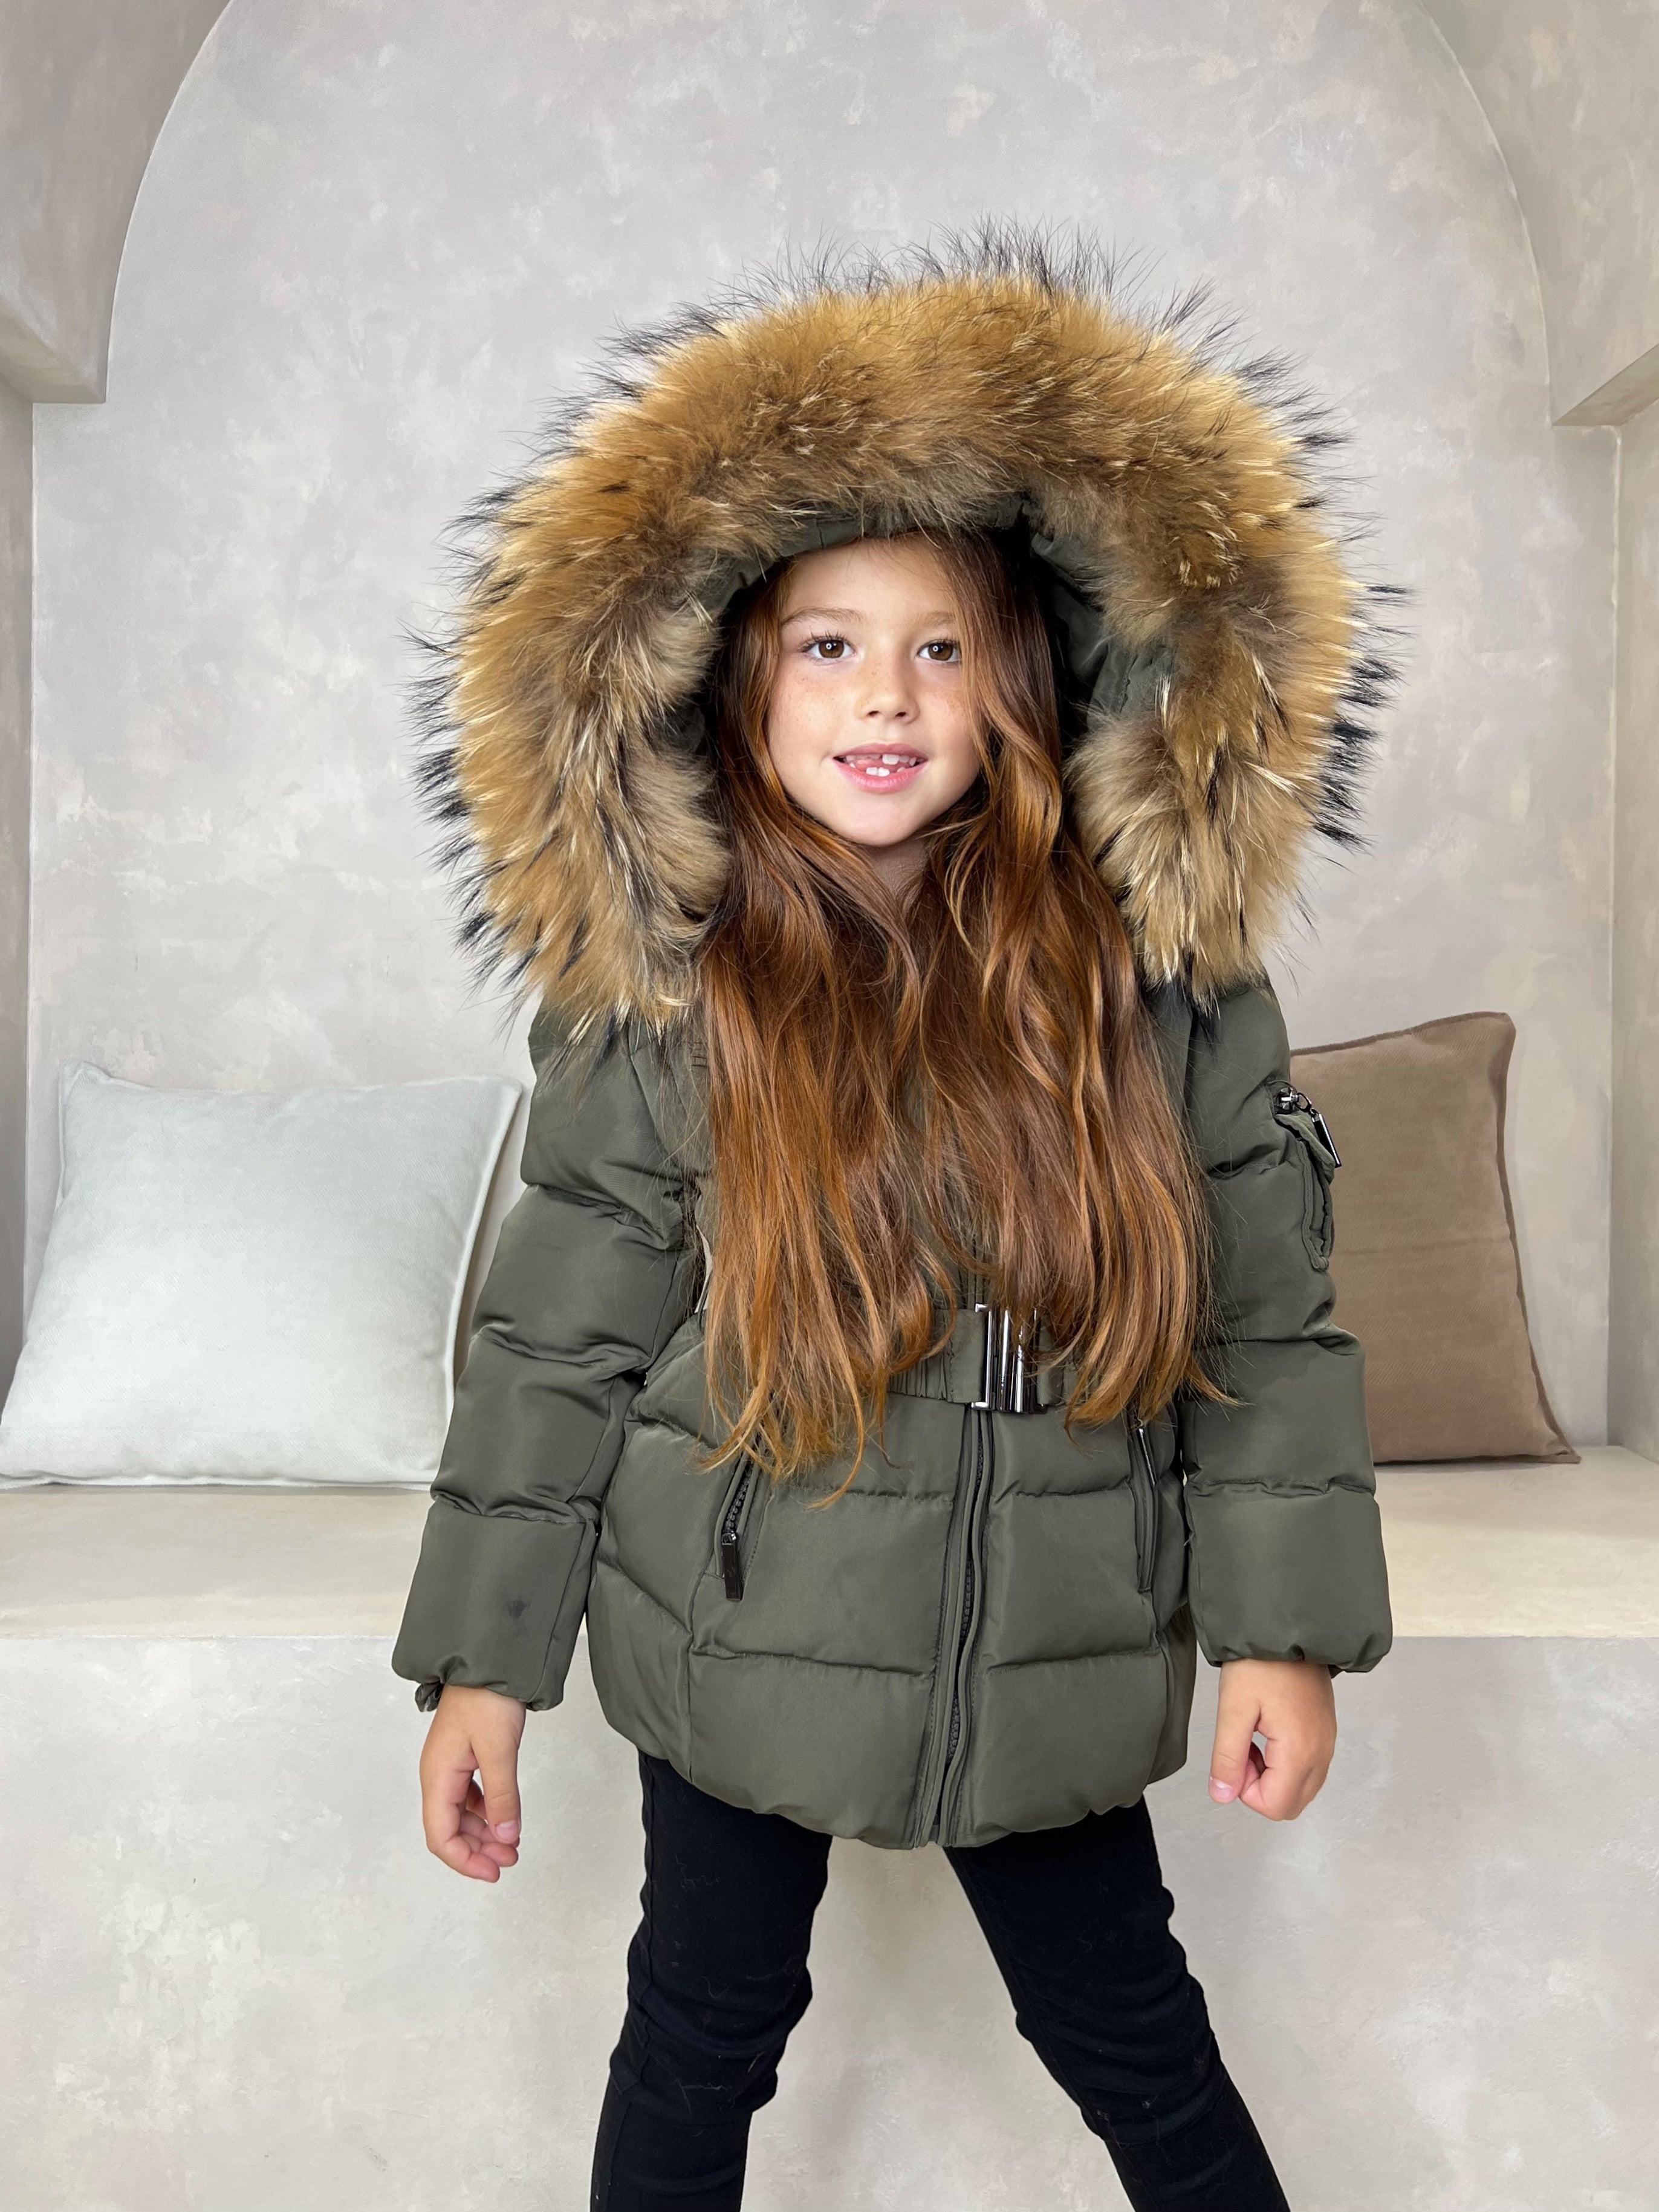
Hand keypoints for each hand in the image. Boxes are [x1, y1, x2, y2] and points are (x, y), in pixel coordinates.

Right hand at [419, 1683, 527, 1880]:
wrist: (489, 1661)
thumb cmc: (486, 1698)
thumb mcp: (499, 1750)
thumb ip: (502, 1796)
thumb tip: (506, 1837)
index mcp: (438, 1777)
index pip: (441, 1836)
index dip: (465, 1860)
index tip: (493, 1872)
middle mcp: (439, 1775)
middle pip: (450, 1829)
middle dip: (478, 1850)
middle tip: (510, 1859)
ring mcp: (451, 1766)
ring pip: (461, 1815)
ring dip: (484, 1833)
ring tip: (511, 1843)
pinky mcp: (465, 1757)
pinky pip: (470, 1797)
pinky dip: (487, 1812)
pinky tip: (504, 1816)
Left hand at [1207, 1657, 1335, 1820]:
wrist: (1287, 1629)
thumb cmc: (1259, 1664)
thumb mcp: (1233, 1708)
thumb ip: (1227, 1757)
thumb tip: (1222, 1795)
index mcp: (1301, 1751)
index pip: (1275, 1806)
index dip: (1246, 1791)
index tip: (1235, 1755)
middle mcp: (1322, 1754)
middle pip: (1290, 1805)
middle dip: (1260, 1788)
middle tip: (1242, 1749)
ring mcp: (1328, 1744)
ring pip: (1300, 1789)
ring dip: (1272, 1777)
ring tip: (1253, 1738)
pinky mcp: (1326, 1733)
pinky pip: (1308, 1769)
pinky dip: (1285, 1764)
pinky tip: (1268, 1733)